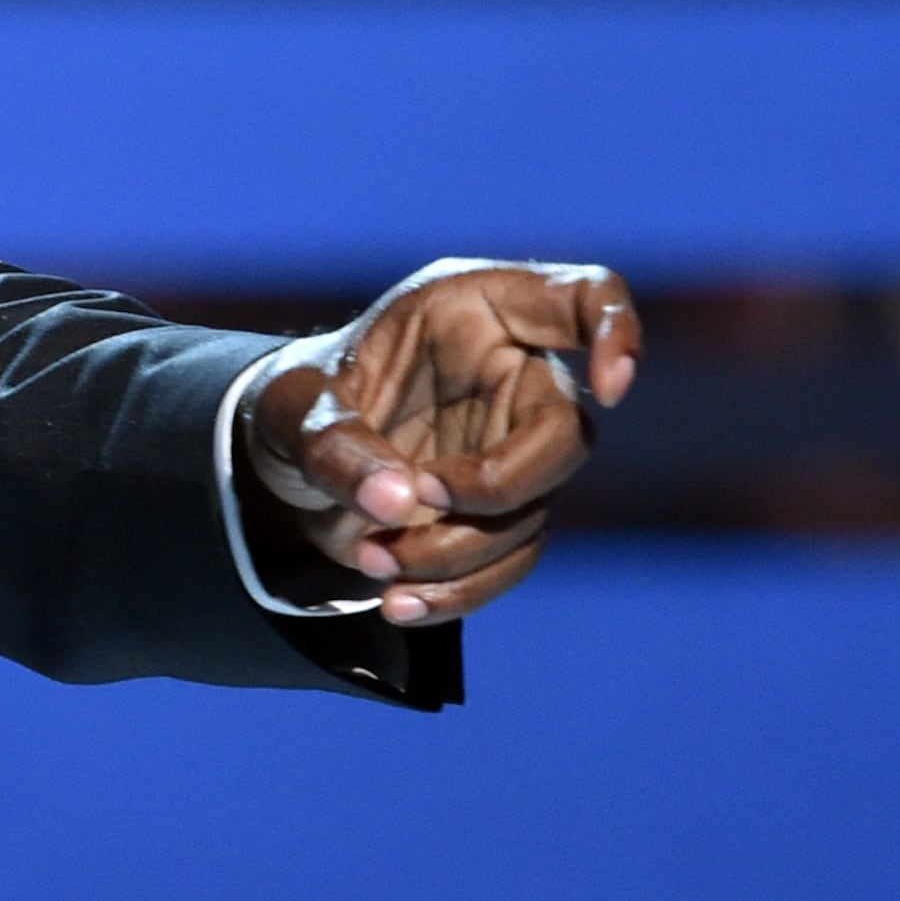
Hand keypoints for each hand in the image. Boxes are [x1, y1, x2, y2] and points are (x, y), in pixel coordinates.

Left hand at [242, 257, 642, 627]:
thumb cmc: (297, 401)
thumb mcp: (287, 406)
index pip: (581, 296)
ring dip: (457, 550)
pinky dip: (460, 590)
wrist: (284, 461)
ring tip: (371, 562)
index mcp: (473, 311)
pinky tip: (401, 604)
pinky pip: (512, 559)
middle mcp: (511, 376)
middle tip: (419, 495)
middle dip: (498, 482)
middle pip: (567, 434)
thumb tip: (400, 501)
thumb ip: (332, 443)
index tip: (612, 385)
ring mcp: (514, 447)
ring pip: (533, 509)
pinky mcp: (504, 512)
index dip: (615, 329)